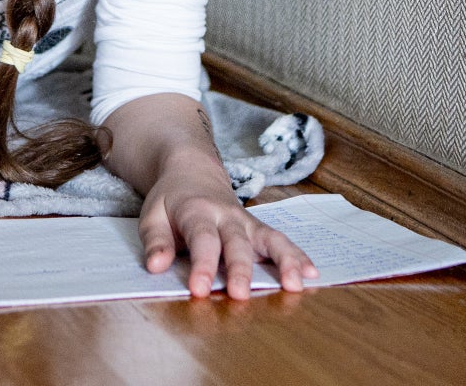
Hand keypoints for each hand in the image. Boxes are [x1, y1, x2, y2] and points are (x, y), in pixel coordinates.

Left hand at [138, 164, 317, 299]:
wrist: (192, 171)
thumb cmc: (171, 200)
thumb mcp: (152, 215)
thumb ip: (155, 241)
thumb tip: (155, 266)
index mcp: (196, 211)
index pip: (202, 239)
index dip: (202, 264)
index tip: (199, 289)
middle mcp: (227, 216)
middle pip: (237, 243)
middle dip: (240, 270)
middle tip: (240, 295)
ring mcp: (247, 222)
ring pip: (269, 239)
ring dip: (284, 261)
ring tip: (295, 285)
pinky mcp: (259, 229)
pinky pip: (280, 241)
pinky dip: (297, 256)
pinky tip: (313, 274)